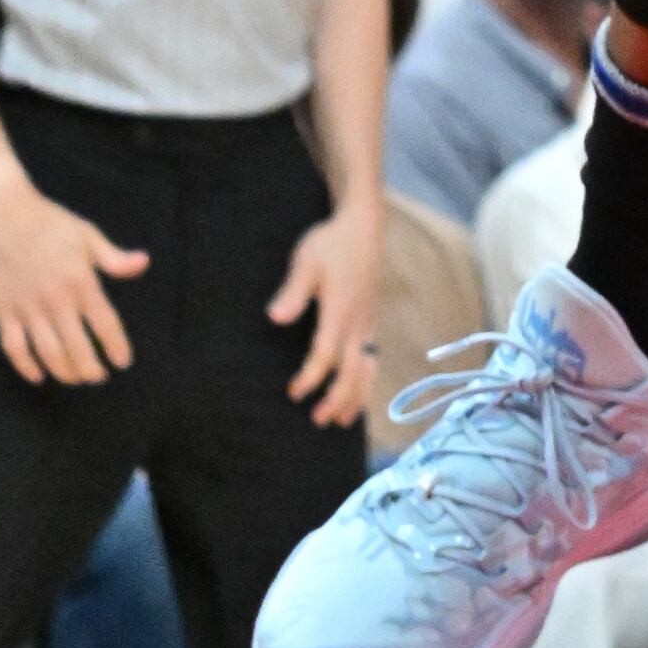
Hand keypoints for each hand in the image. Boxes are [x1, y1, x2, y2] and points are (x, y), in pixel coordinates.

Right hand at [0, 169, 149, 387]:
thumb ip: (114, 258)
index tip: (123, 361)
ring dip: (64, 372)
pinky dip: (26, 367)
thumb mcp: (88, 235)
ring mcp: (28, 307)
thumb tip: (144, 263)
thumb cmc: (52, 223)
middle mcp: (55, 299)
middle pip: (77, 348)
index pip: (105, 324)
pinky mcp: (4, 311)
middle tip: (100, 377)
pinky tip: (38, 375)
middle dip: (91, 369)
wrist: (6, 213)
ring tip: (76, 379)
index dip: (116, 347)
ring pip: (48, 353)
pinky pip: (14, 348)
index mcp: (80, 280)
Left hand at [273, 198, 383, 423]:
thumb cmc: (331, 242)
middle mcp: (358, 321)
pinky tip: (357, 394)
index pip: (326, 353)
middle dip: (337, 397)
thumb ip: (293, 291)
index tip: (293, 392)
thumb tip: (275, 318)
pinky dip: (366, 381)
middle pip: (352, 369)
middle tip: (318, 419)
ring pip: (367, 368)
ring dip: (356, 396)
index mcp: (340, 308)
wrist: (363, 226)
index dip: (310, 376)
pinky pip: (372, 358)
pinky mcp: (370, 320)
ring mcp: (367, 321)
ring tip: (341, 421)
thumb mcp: (307, 260)